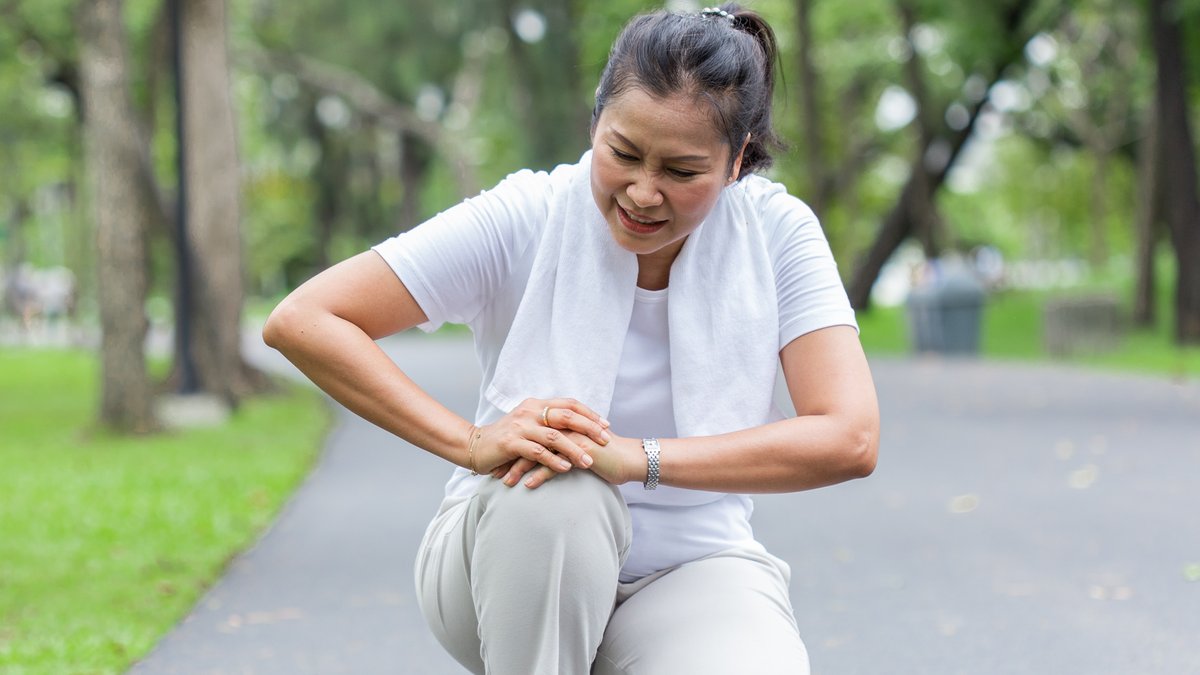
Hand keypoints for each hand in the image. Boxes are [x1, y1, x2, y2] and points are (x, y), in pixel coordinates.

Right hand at [471, 398, 610, 480]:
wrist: (475, 445)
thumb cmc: (506, 438)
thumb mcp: (528, 424)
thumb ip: (548, 422)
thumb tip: (577, 427)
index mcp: (536, 404)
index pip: (569, 404)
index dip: (589, 413)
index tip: (606, 425)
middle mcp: (529, 411)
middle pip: (566, 416)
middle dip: (589, 428)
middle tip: (605, 441)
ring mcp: (520, 427)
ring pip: (554, 437)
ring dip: (574, 450)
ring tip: (589, 462)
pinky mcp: (511, 443)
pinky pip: (538, 453)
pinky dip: (554, 461)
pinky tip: (566, 469)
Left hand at [513, 431, 644, 489]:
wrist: (631, 459)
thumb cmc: (607, 455)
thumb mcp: (581, 445)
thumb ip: (565, 442)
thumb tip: (547, 450)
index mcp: (564, 422)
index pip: (532, 432)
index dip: (515, 446)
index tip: (500, 459)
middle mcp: (565, 427)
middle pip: (529, 440)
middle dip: (510, 457)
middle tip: (495, 471)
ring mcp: (572, 438)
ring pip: (538, 452)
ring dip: (520, 468)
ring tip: (506, 482)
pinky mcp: (580, 452)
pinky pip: (554, 464)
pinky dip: (538, 475)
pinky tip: (527, 486)